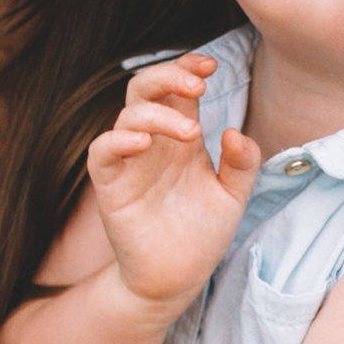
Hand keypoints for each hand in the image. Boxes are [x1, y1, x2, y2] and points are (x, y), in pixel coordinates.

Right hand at [90, 55, 260, 306]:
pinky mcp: (110, 186)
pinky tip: (143, 143)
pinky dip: (117, 140)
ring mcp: (129, 162)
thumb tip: (234, 131)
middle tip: (198, 83)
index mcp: (181, 136)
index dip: (187, 67)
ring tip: (191, 132)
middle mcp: (153, 142)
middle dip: (169, 75)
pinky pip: (102, 151)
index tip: (211, 66)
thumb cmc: (202, 233)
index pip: (176, 88)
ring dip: (158, 114)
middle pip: (145, 88)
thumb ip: (242, 163)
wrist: (178, 278)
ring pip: (128, 115)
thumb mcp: (233, 196)